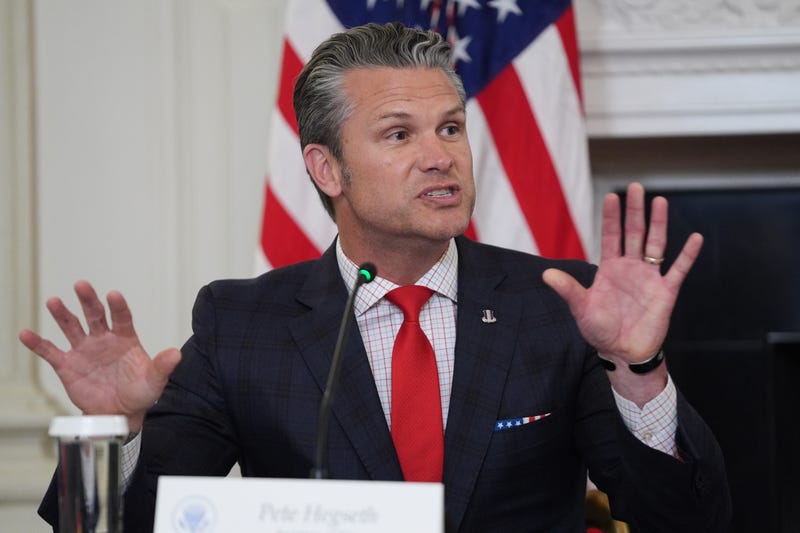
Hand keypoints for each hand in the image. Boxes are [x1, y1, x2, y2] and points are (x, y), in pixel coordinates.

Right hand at [19, 280, 180, 430]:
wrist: (120, 414)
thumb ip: (163, 366)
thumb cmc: (140, 393)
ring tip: (53, 301)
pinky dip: (38, 343)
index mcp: (126, 339)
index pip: (122, 318)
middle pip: (95, 315)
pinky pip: (50, 352)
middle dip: (88, 300)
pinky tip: (26, 333)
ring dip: (62, 314)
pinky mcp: (68, 365)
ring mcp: (84, 350)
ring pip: (71, 327)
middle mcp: (103, 339)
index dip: (118, 307)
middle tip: (81, 284)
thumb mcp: (154, 380)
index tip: (114, 295)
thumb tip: (176, 354)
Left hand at [543, 182, 701, 364]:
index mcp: (610, 269)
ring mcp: (649, 278)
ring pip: (656, 245)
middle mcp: (631, 268)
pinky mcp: (666, 292)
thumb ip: (568, 289)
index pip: (611, 236)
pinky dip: (687, 255)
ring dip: (659, 224)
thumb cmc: (601, 330)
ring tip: (659, 201)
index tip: (612, 196)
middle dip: (635, 211)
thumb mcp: (581, 308)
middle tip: (636, 186)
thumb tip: (546, 273)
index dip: (612, 217)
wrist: (623, 352)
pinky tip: (696, 238)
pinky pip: (678, 270)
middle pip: (634, 233)